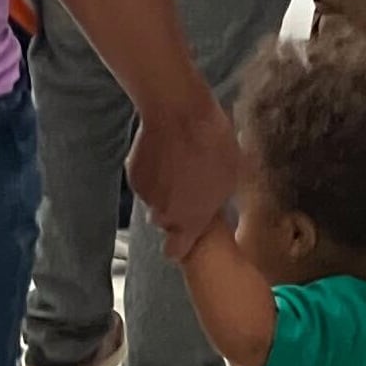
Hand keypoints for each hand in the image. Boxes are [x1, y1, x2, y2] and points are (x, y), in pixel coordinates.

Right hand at [125, 87, 241, 256]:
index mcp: (190, 220)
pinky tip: (166, 152)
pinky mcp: (133, 174)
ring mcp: (146, 194)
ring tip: (181, 162)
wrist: (181, 113)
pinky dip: (153, 171)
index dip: (180, 243)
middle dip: (174, 209)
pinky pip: (144, 180)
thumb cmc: (213, 144)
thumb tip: (216, 207)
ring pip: (154, 199)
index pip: (175, 251)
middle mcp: (163, 213)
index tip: (185, 234)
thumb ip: (218, 202)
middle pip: (164, 221)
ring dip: (164, 188)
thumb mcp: (232, 177)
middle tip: (188, 186)